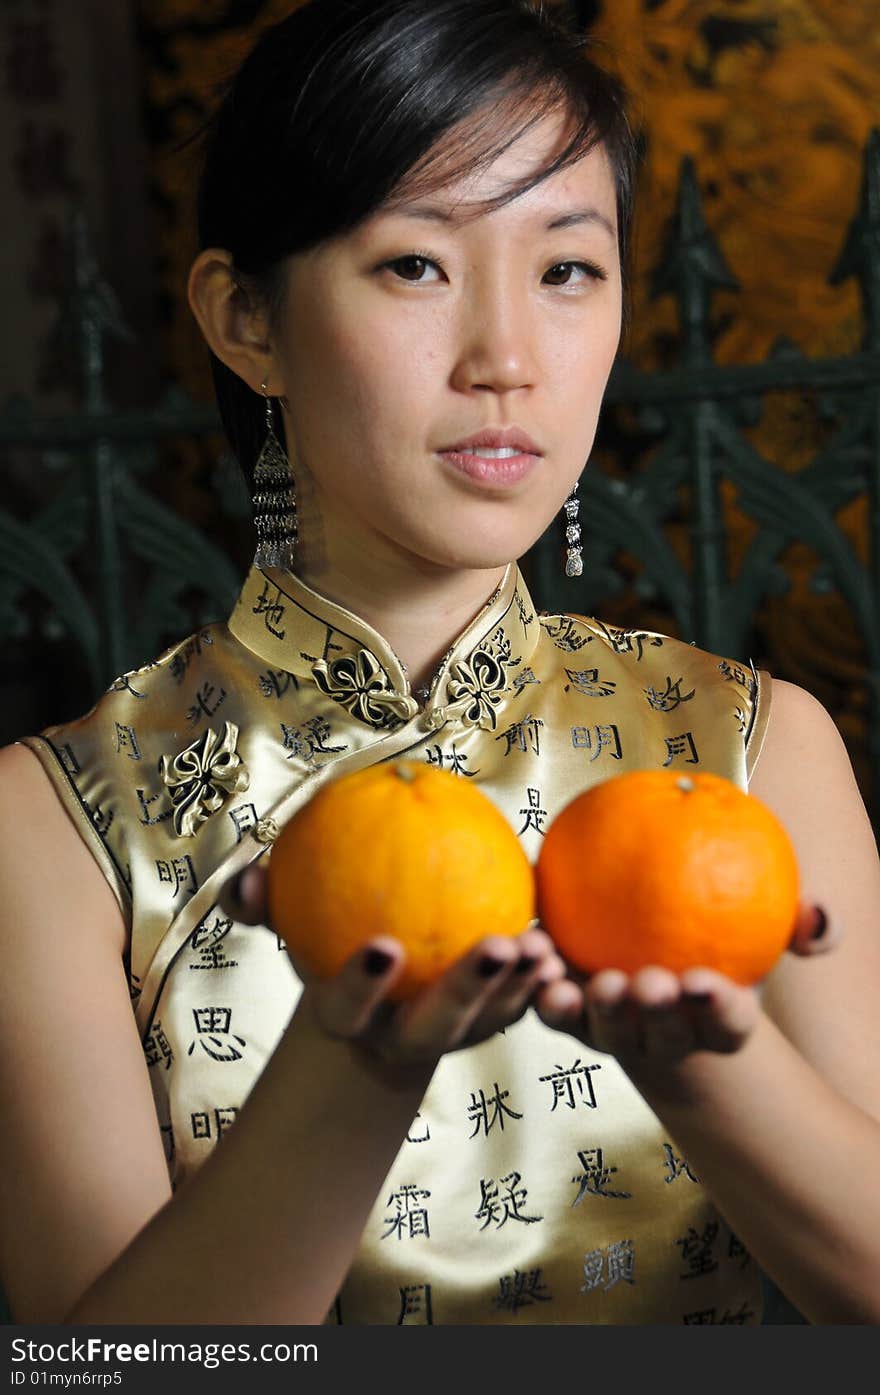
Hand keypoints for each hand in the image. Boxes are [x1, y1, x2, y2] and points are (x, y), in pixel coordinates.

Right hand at [222, 863, 567, 1073]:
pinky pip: (516, 1008)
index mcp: (344, 1016)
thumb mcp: (288, 913)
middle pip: (431, 1030)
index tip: (385, 945)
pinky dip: (536, 983)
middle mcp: (397, 1038)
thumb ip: (262, 899)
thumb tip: (245, 880)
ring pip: (484, 1024)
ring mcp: (447, 1037)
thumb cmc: (322, 931)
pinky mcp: (487, 1024)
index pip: (346, 1011)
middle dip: (465, 993)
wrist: (371, 972)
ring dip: (516, 990)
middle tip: (497, 947)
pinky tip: (554, 944)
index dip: (362, 987)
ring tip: (540, 946)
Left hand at [532, 901, 838, 1075]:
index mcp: (717, 1024)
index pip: (727, 1026)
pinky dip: (545, 991)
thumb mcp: (768, 920)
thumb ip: (802, 922)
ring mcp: (615, 1030)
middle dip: (658, 1016)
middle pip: (663, 1037)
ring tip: (598, 983)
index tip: (707, 982)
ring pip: (605, 1033)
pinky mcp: (570, 1013)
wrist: (652, 931)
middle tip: (651, 983)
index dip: (720, 1011)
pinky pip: (554, 1011)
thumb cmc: (724, 928)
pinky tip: (539, 954)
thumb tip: (818, 916)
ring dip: (601, 1012)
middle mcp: (665, 1035)